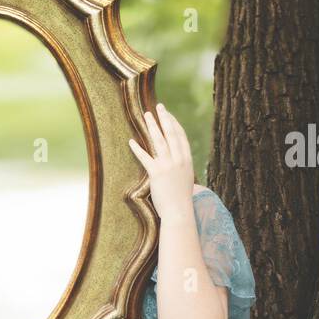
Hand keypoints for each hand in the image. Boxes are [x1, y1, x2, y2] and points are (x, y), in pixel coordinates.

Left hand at [128, 103, 194, 221]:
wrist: (179, 212)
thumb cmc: (181, 199)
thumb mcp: (185, 180)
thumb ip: (182, 169)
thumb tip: (177, 164)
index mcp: (187, 160)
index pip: (181, 137)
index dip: (174, 124)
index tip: (168, 115)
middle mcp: (179, 160)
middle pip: (171, 134)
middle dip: (164, 118)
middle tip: (159, 106)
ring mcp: (169, 166)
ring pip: (159, 141)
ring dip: (152, 126)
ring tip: (146, 115)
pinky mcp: (157, 173)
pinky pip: (145, 158)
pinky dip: (137, 149)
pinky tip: (131, 141)